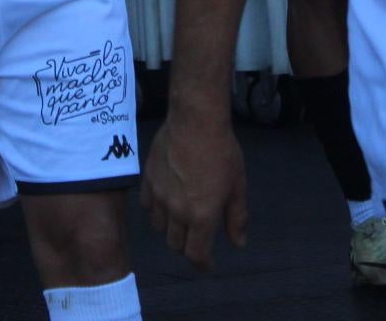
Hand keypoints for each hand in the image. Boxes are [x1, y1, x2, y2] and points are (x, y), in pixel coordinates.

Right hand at [141, 113, 247, 270]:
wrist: (195, 121)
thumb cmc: (222, 152)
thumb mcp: (238, 185)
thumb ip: (236, 217)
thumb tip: (238, 243)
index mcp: (202, 216)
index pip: (196, 254)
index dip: (203, 265)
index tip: (208, 264)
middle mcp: (177, 212)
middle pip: (176, 244)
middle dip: (188, 246)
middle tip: (197, 236)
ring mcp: (159, 197)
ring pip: (159, 228)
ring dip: (171, 229)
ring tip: (181, 217)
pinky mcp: (147, 181)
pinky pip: (148, 206)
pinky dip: (156, 210)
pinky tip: (165, 199)